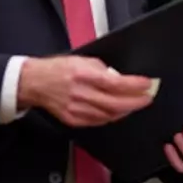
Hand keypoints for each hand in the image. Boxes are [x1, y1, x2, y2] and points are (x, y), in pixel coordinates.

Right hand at [18, 56, 154, 126]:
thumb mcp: (82, 60)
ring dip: (126, 110)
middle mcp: (81, 94)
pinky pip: (99, 121)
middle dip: (136, 101)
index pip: (116, 83)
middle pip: (116, 103)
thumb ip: (103, 70)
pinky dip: (112, 116)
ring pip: (110, 115)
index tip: (148, 84)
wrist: (34, 83)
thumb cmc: (57, 69)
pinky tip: (119, 111)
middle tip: (148, 97)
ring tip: (136, 103)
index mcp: (84, 75)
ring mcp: (77, 109)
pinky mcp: (74, 119)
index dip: (135, 85)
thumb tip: (120, 78)